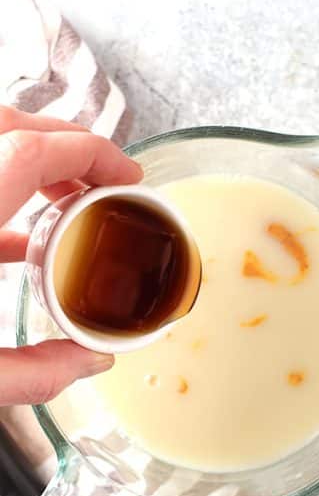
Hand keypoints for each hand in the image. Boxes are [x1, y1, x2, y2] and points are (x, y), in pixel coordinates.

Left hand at [0, 106, 142, 405]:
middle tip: (104, 174)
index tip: (129, 175)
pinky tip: (19, 237)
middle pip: (6, 123)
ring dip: (31, 160)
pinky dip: (2, 190)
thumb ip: (34, 372)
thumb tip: (90, 361)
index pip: (31, 150)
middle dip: (63, 138)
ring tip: (70, 198)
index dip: (89, 152)